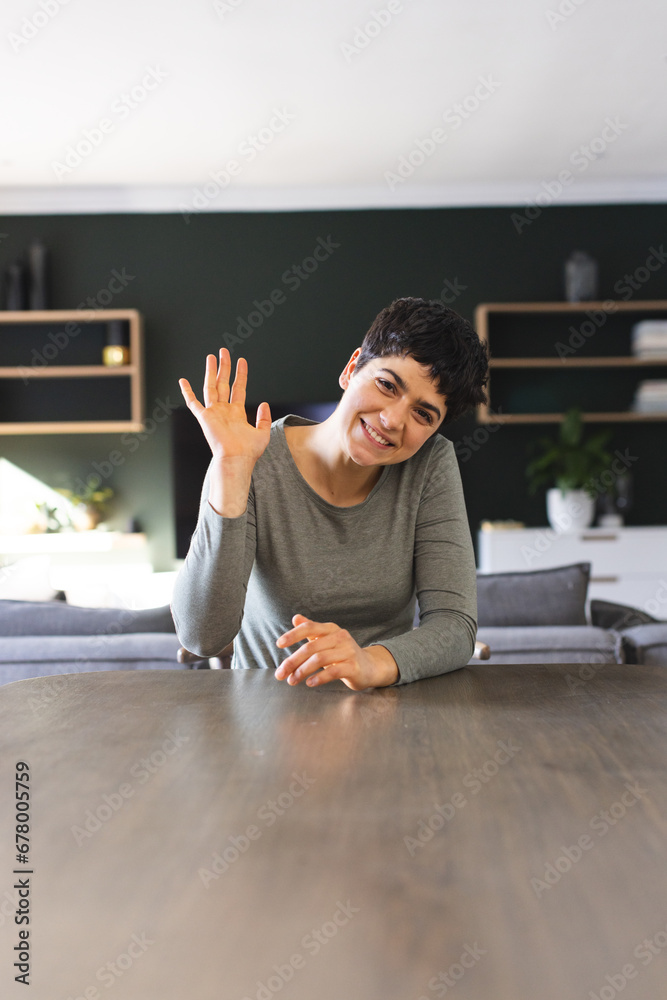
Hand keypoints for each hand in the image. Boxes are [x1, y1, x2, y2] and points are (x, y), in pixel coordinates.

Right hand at [179, 349, 270, 463]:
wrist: (236, 459)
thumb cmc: (249, 451)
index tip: (242, 361)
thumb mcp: (262, 433)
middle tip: (223, 351)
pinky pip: (193, 403)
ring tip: (211, 356)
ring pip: (210, 387)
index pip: (238, 388)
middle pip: (223, 383)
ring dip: (211, 371)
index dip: (240, 374)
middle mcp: (224, 410)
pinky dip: (187, 392)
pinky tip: (182, 381)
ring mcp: (213, 413)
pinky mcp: (204, 418)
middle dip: (224, 367)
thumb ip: (264, 418)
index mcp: (237, 413)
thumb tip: (264, 403)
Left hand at [275, 614, 398, 690]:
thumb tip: (295, 618)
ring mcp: (348, 651)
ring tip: (292, 681)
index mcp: (331, 629)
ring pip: (319, 659)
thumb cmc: (343, 653)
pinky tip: (309, 683)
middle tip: (280, 674)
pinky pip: (333, 672)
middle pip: (311, 647)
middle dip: (292, 661)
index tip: (279, 644)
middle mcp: (340, 637)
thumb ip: (312, 629)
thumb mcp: (327, 640)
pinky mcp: (353, 667)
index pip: (309, 628)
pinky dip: (318, 678)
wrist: (370, 667)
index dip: (293, 635)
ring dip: (302, 671)